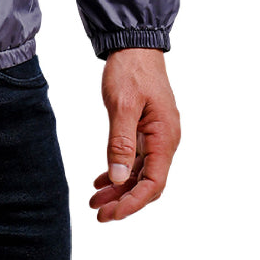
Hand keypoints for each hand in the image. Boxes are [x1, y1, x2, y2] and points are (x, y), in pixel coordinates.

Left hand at [89, 47, 180, 221]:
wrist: (134, 45)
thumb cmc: (130, 71)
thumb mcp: (122, 104)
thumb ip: (120, 141)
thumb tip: (119, 176)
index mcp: (165, 137)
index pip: (154, 182)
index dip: (133, 201)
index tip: (112, 214)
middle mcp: (164, 140)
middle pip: (147, 182)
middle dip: (124, 200)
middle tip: (98, 213)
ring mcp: (156, 135)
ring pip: (139, 172)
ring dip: (119, 188)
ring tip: (95, 200)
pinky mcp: (145, 129)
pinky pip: (135, 158)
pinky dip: (119, 170)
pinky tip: (102, 180)